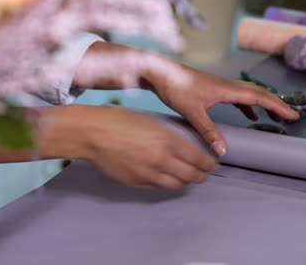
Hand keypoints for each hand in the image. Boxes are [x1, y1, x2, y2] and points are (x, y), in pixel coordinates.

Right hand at [39, 105, 216, 189]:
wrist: (92, 133)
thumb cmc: (119, 120)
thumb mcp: (151, 121)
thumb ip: (169, 135)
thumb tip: (182, 145)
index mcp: (167, 140)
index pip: (198, 159)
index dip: (209, 164)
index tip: (213, 164)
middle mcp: (161, 160)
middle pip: (192, 175)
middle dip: (202, 176)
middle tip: (206, 173)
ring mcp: (148, 174)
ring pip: (176, 185)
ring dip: (186, 182)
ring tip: (189, 178)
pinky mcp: (136, 182)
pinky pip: (157, 186)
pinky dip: (166, 182)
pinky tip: (167, 177)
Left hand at [143, 63, 299, 155]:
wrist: (160, 73)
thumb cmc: (174, 87)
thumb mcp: (192, 112)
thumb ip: (208, 131)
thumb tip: (222, 150)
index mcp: (227, 90)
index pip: (260, 98)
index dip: (278, 107)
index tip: (292, 116)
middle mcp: (228, 86)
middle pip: (260, 94)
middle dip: (277, 105)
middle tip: (291, 117)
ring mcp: (222, 87)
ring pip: (250, 95)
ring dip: (265, 105)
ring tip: (275, 118)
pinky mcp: (214, 90)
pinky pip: (239, 98)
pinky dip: (249, 107)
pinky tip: (250, 116)